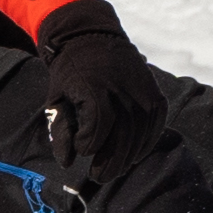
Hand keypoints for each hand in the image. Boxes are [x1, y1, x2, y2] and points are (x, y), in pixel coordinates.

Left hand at [30, 0, 169, 202]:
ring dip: (127, 156)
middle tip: (99, 176)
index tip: (82, 151)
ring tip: (115, 170)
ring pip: (140, 131)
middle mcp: (122, 87)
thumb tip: (67, 162)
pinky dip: (147, 143)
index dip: (90, 144)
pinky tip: (134, 156)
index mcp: (94, 87)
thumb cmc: (69, 72)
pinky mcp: (154, 91)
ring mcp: (142, 89)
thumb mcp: (56, 97)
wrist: (91, 37)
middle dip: (110, 160)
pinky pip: (155, 123)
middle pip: (121, 133)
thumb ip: (61, 129)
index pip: (98, 126)